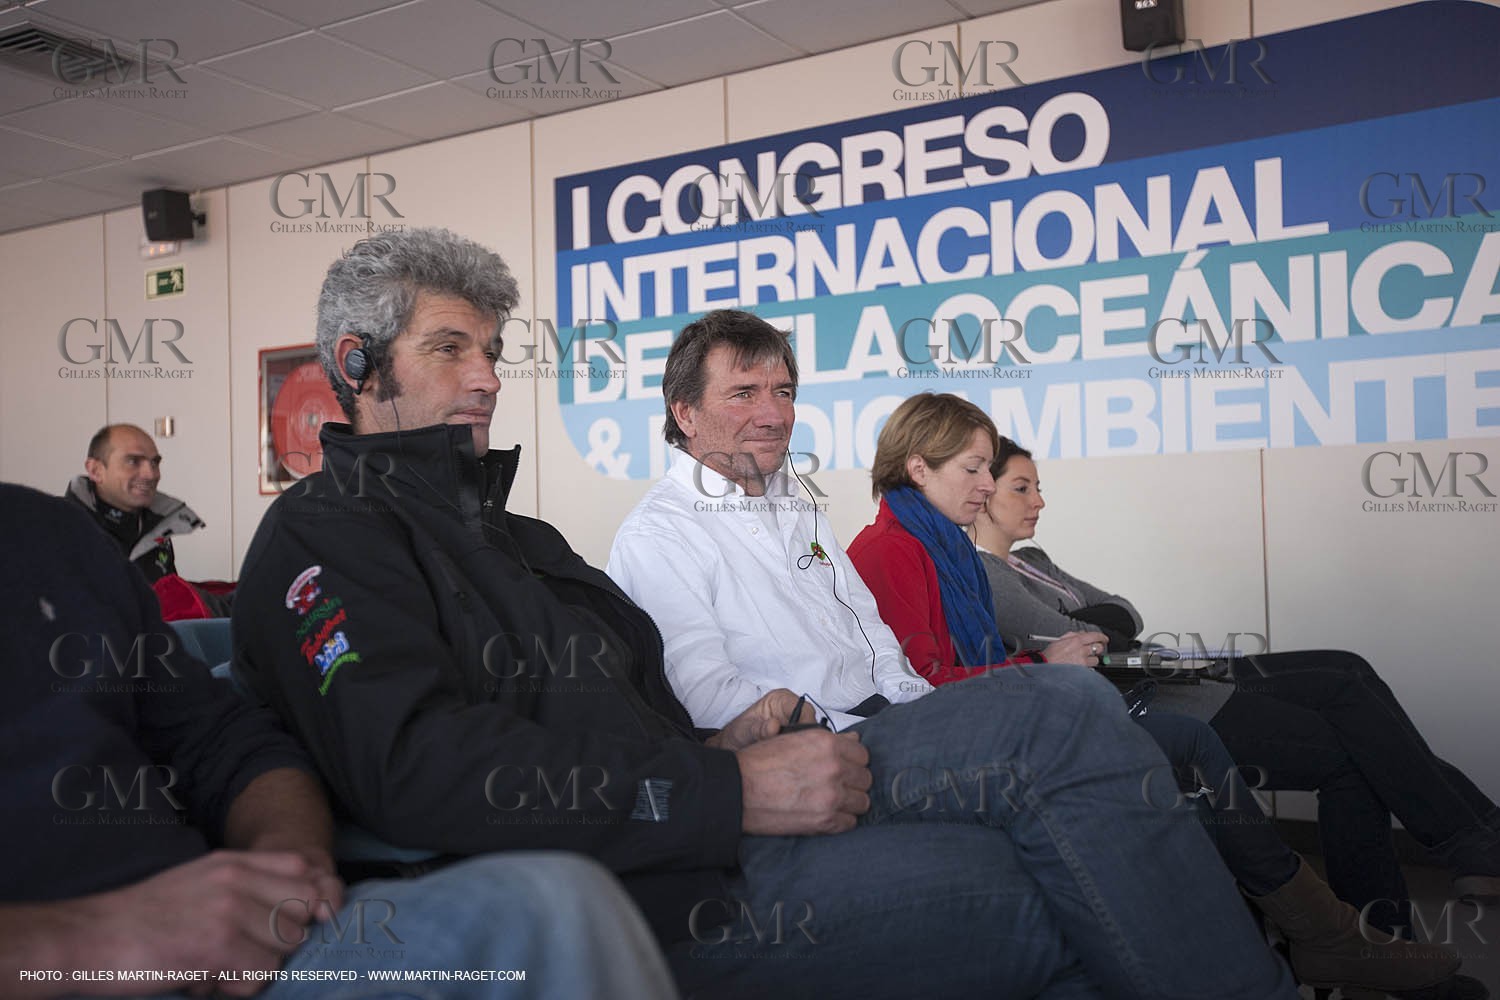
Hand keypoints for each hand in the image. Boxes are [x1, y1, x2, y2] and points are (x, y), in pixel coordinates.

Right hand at [82, 850, 341, 996]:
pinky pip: (261, 973)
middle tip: (243, 955)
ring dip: (258, 967)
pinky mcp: (218, 944)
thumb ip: (241, 888)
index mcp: (231, 862)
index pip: (302, 867)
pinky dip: (239, 986)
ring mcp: (229, 909)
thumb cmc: (140, 920)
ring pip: (286, 946)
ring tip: (219, 969)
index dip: (309, 898)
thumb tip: (296, 910)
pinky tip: (206, 981)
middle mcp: (235, 879)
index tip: (294, 923)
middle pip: (303, 909)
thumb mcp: (197, 884)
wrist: (86, 937)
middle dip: (282, 939)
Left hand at [705, 688, 804, 751]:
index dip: (806, 723)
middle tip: (798, 751)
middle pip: (811, 722)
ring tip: (792, 757)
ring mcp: (793, 724)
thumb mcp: (745, 730)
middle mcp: (789, 710)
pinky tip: (792, 760)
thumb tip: (773, 726)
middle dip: (806, 737)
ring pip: (810, 735)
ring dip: (804, 746)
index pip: (803, 708)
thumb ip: (759, 728)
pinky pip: (804, 745)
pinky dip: (800, 752)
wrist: (732, 747)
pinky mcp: (794, 738)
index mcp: (779, 699)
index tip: (803, 737)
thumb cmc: (738, 733)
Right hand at [737, 729, 870, 835]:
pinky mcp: (825, 821)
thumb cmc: (759, 764)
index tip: (844, 767)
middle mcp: (834, 767)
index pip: (862, 754)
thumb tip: (854, 740)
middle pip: (865, 778)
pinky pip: (850, 822)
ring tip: (831, 802)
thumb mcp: (793, 739)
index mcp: (826, 743)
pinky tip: (826, 815)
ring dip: (850, 802)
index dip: (853, 761)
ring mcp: (832, 796)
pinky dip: (841, 820)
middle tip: (837, 786)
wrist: (737, 790)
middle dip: (853, 782)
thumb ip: (827, 741)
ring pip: (862, 802)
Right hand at [1041, 631, 1109, 667]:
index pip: (1095, 636)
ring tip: (1084, 659)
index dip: (1102, 637)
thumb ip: (1073, 635)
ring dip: (1092, 659)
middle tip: (1095, 649)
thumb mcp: (1059, 640)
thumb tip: (1082, 633)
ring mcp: (1082, 661)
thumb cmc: (1049, 655)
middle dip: (1099, 648)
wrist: (1046, 667)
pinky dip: (1087, 667)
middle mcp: (1081, 650)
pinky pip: (1090, 668)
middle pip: (1099, 647)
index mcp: (1076, 640)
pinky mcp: (1082, 671)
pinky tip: (1080, 666)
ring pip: (1096, 659)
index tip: (1104, 639)